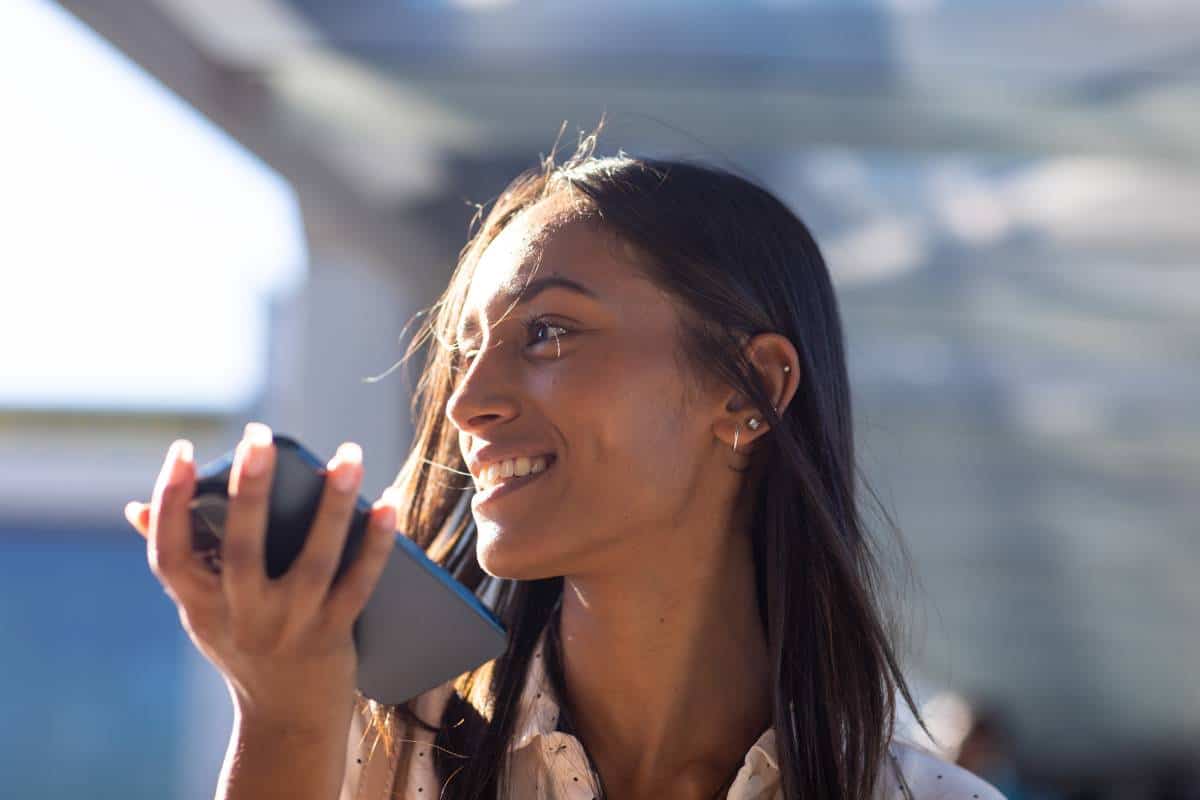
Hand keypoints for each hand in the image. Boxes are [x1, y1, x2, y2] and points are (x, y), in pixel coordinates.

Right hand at [123, 422, 397, 733]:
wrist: (287, 719)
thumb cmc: (244, 645)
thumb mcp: (205, 611)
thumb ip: (182, 561)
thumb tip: (138, 508)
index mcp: (200, 608)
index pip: (170, 554)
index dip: (169, 503)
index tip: (180, 450)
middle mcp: (242, 620)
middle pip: (242, 551)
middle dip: (248, 491)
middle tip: (259, 435)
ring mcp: (290, 629)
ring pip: (314, 561)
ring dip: (332, 506)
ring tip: (346, 455)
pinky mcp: (334, 636)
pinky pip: (359, 584)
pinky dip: (376, 544)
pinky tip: (388, 503)